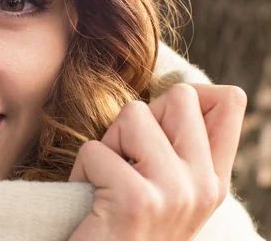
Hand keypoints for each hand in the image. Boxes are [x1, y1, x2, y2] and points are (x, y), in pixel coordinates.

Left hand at [68, 83, 246, 240]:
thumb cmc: (123, 226)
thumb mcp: (164, 187)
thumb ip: (177, 145)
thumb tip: (179, 87)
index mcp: (213, 180)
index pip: (230, 101)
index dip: (189, 96)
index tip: (159, 126)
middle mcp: (204, 185)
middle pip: (179, 95)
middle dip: (138, 120)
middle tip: (127, 161)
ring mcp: (175, 192)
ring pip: (132, 114)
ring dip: (107, 145)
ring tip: (107, 183)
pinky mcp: (137, 200)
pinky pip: (94, 150)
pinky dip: (82, 171)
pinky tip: (92, 202)